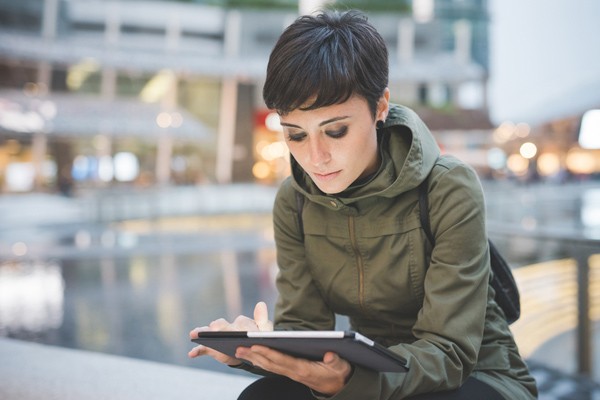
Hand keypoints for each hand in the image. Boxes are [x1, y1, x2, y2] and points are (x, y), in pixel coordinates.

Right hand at [188, 302, 272, 365]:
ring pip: (209, 332)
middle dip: (217, 327)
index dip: (241, 329)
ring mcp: (218, 337)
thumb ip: (263, 320)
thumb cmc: (257, 340)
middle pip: (221, 325)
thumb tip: (261, 303)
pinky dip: (196, 351)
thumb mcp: (263, 332)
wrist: (248, 353)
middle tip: (214, 329)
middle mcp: (227, 327)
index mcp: (241, 323)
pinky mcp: (211, 348)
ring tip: (194, 333)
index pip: (240, 323)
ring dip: (202, 332)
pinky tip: (191, 354)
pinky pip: (202, 349)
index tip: (242, 334)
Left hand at [234, 346, 352, 395]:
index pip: (282, 360)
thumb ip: (335, 361)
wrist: (339, 387)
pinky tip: (252, 356)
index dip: (268, 353)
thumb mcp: (340, 367)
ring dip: (253, 358)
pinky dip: (261, 361)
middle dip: (254, 355)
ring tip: (239, 351)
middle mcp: (294, 372)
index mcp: (304, 369)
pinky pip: (273, 366)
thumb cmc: (339, 373)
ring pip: (269, 366)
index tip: (255, 345)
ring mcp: (291, 373)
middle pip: (270, 364)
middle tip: (238, 348)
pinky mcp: (291, 372)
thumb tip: (330, 355)